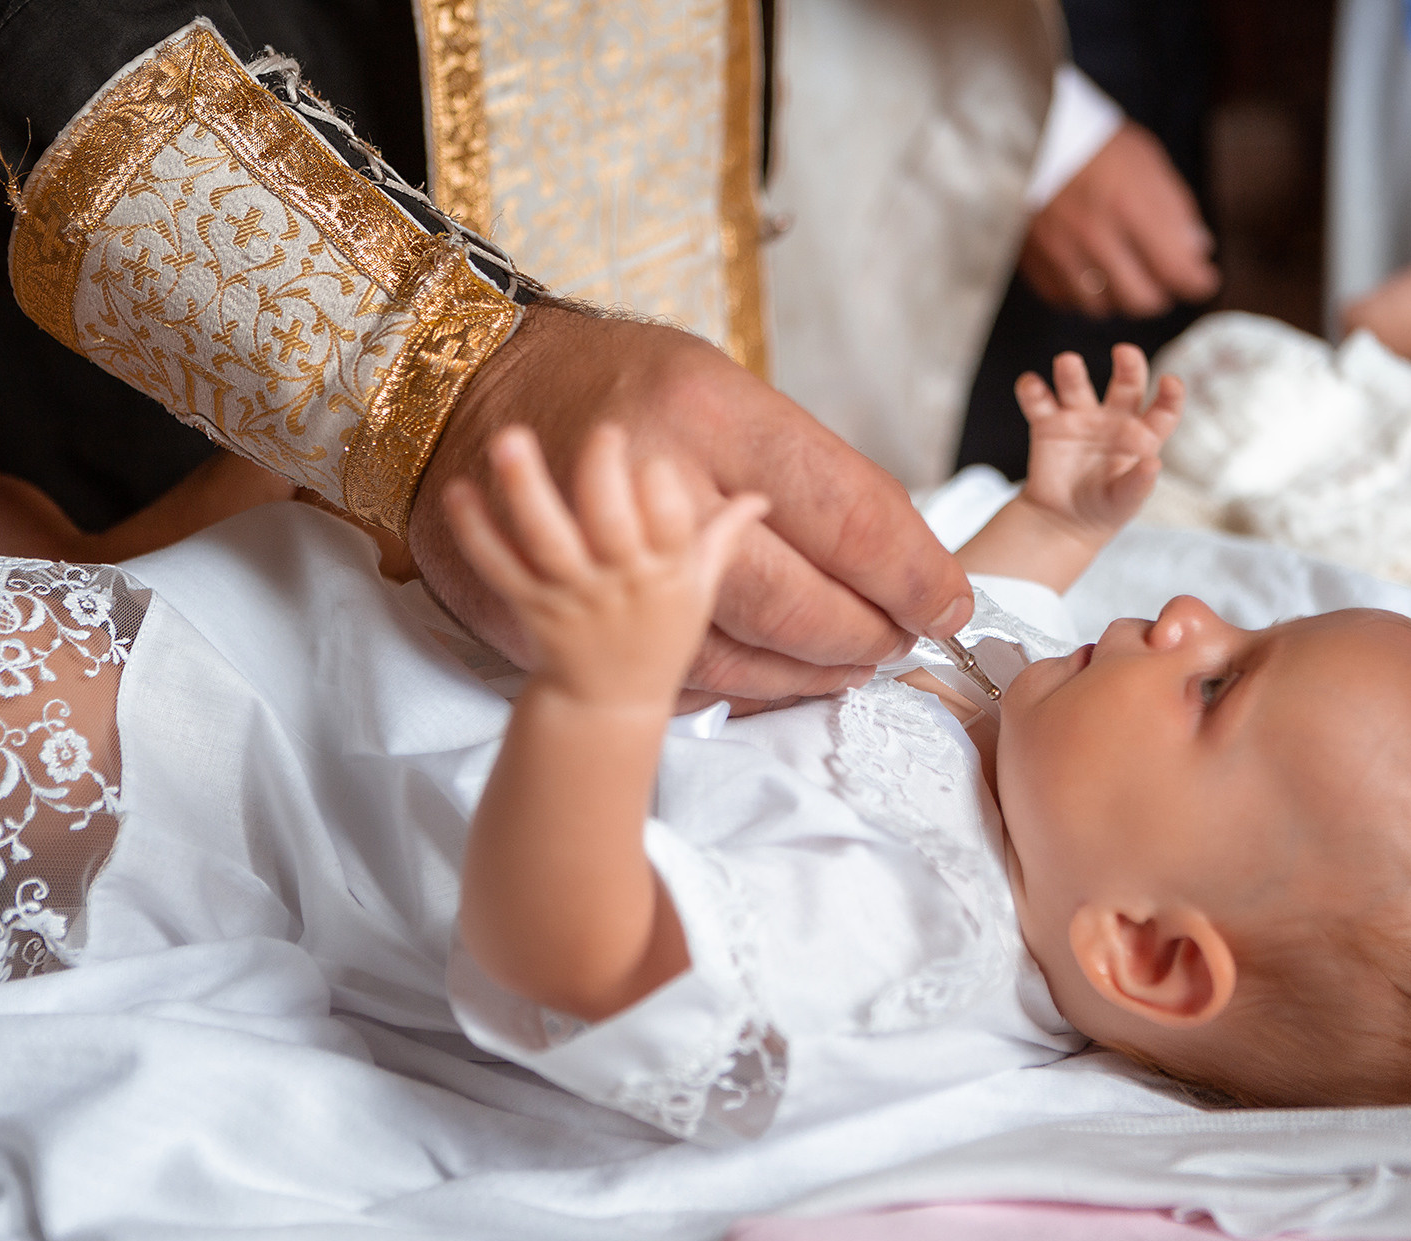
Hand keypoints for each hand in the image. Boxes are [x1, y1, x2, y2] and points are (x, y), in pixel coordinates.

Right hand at [414, 305, 973, 706]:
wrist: (463, 393)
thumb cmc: (618, 386)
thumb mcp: (721, 386)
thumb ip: (801, 471)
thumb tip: (899, 556)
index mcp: (710, 411)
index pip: (846, 513)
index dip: (912, 573)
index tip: (946, 599)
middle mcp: (655, 482)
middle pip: (796, 601)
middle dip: (868, 635)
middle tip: (903, 639)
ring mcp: (597, 556)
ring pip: (738, 654)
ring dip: (812, 673)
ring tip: (852, 662)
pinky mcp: (556, 609)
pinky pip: (674, 675)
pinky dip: (740, 684)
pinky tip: (775, 672)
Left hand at [443, 424, 764, 708]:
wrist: (607, 703)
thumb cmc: (659, 639)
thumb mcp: (701, 592)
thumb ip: (725, 538)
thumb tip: (764, 498)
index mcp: (667, 574)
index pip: (670, 524)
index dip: (661, 489)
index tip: (651, 458)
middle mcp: (619, 582)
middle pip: (610, 523)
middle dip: (603, 473)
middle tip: (602, 430)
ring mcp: (570, 593)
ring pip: (546, 539)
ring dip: (527, 489)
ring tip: (510, 439)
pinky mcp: (527, 603)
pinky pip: (496, 565)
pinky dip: (474, 529)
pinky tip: (459, 489)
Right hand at [1015, 345, 1182, 539]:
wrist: (1063, 521)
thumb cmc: (1105, 509)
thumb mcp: (1125, 502)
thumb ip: (1139, 483)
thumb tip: (1153, 463)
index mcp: (1142, 436)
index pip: (1163, 410)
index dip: (1170, 395)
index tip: (1170, 382)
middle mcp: (1114, 419)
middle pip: (1126, 383)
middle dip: (1128, 365)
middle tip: (1124, 352)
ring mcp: (1080, 418)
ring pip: (1077, 385)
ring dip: (1072, 372)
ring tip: (1066, 362)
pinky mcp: (1048, 424)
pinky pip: (1039, 401)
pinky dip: (1032, 390)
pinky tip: (1031, 385)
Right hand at [1019, 124, 1219, 320]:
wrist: (1028, 139)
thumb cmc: (1093, 146)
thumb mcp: (1146, 162)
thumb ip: (1175, 208)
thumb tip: (1197, 250)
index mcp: (1129, 205)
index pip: (1175, 270)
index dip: (1197, 282)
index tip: (1203, 279)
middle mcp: (1094, 236)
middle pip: (1142, 300)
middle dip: (1159, 292)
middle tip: (1161, 276)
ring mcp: (1061, 254)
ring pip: (1105, 307)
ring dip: (1120, 295)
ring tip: (1123, 271)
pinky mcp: (1035, 264)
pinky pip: (1068, 301)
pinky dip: (1084, 294)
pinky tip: (1090, 272)